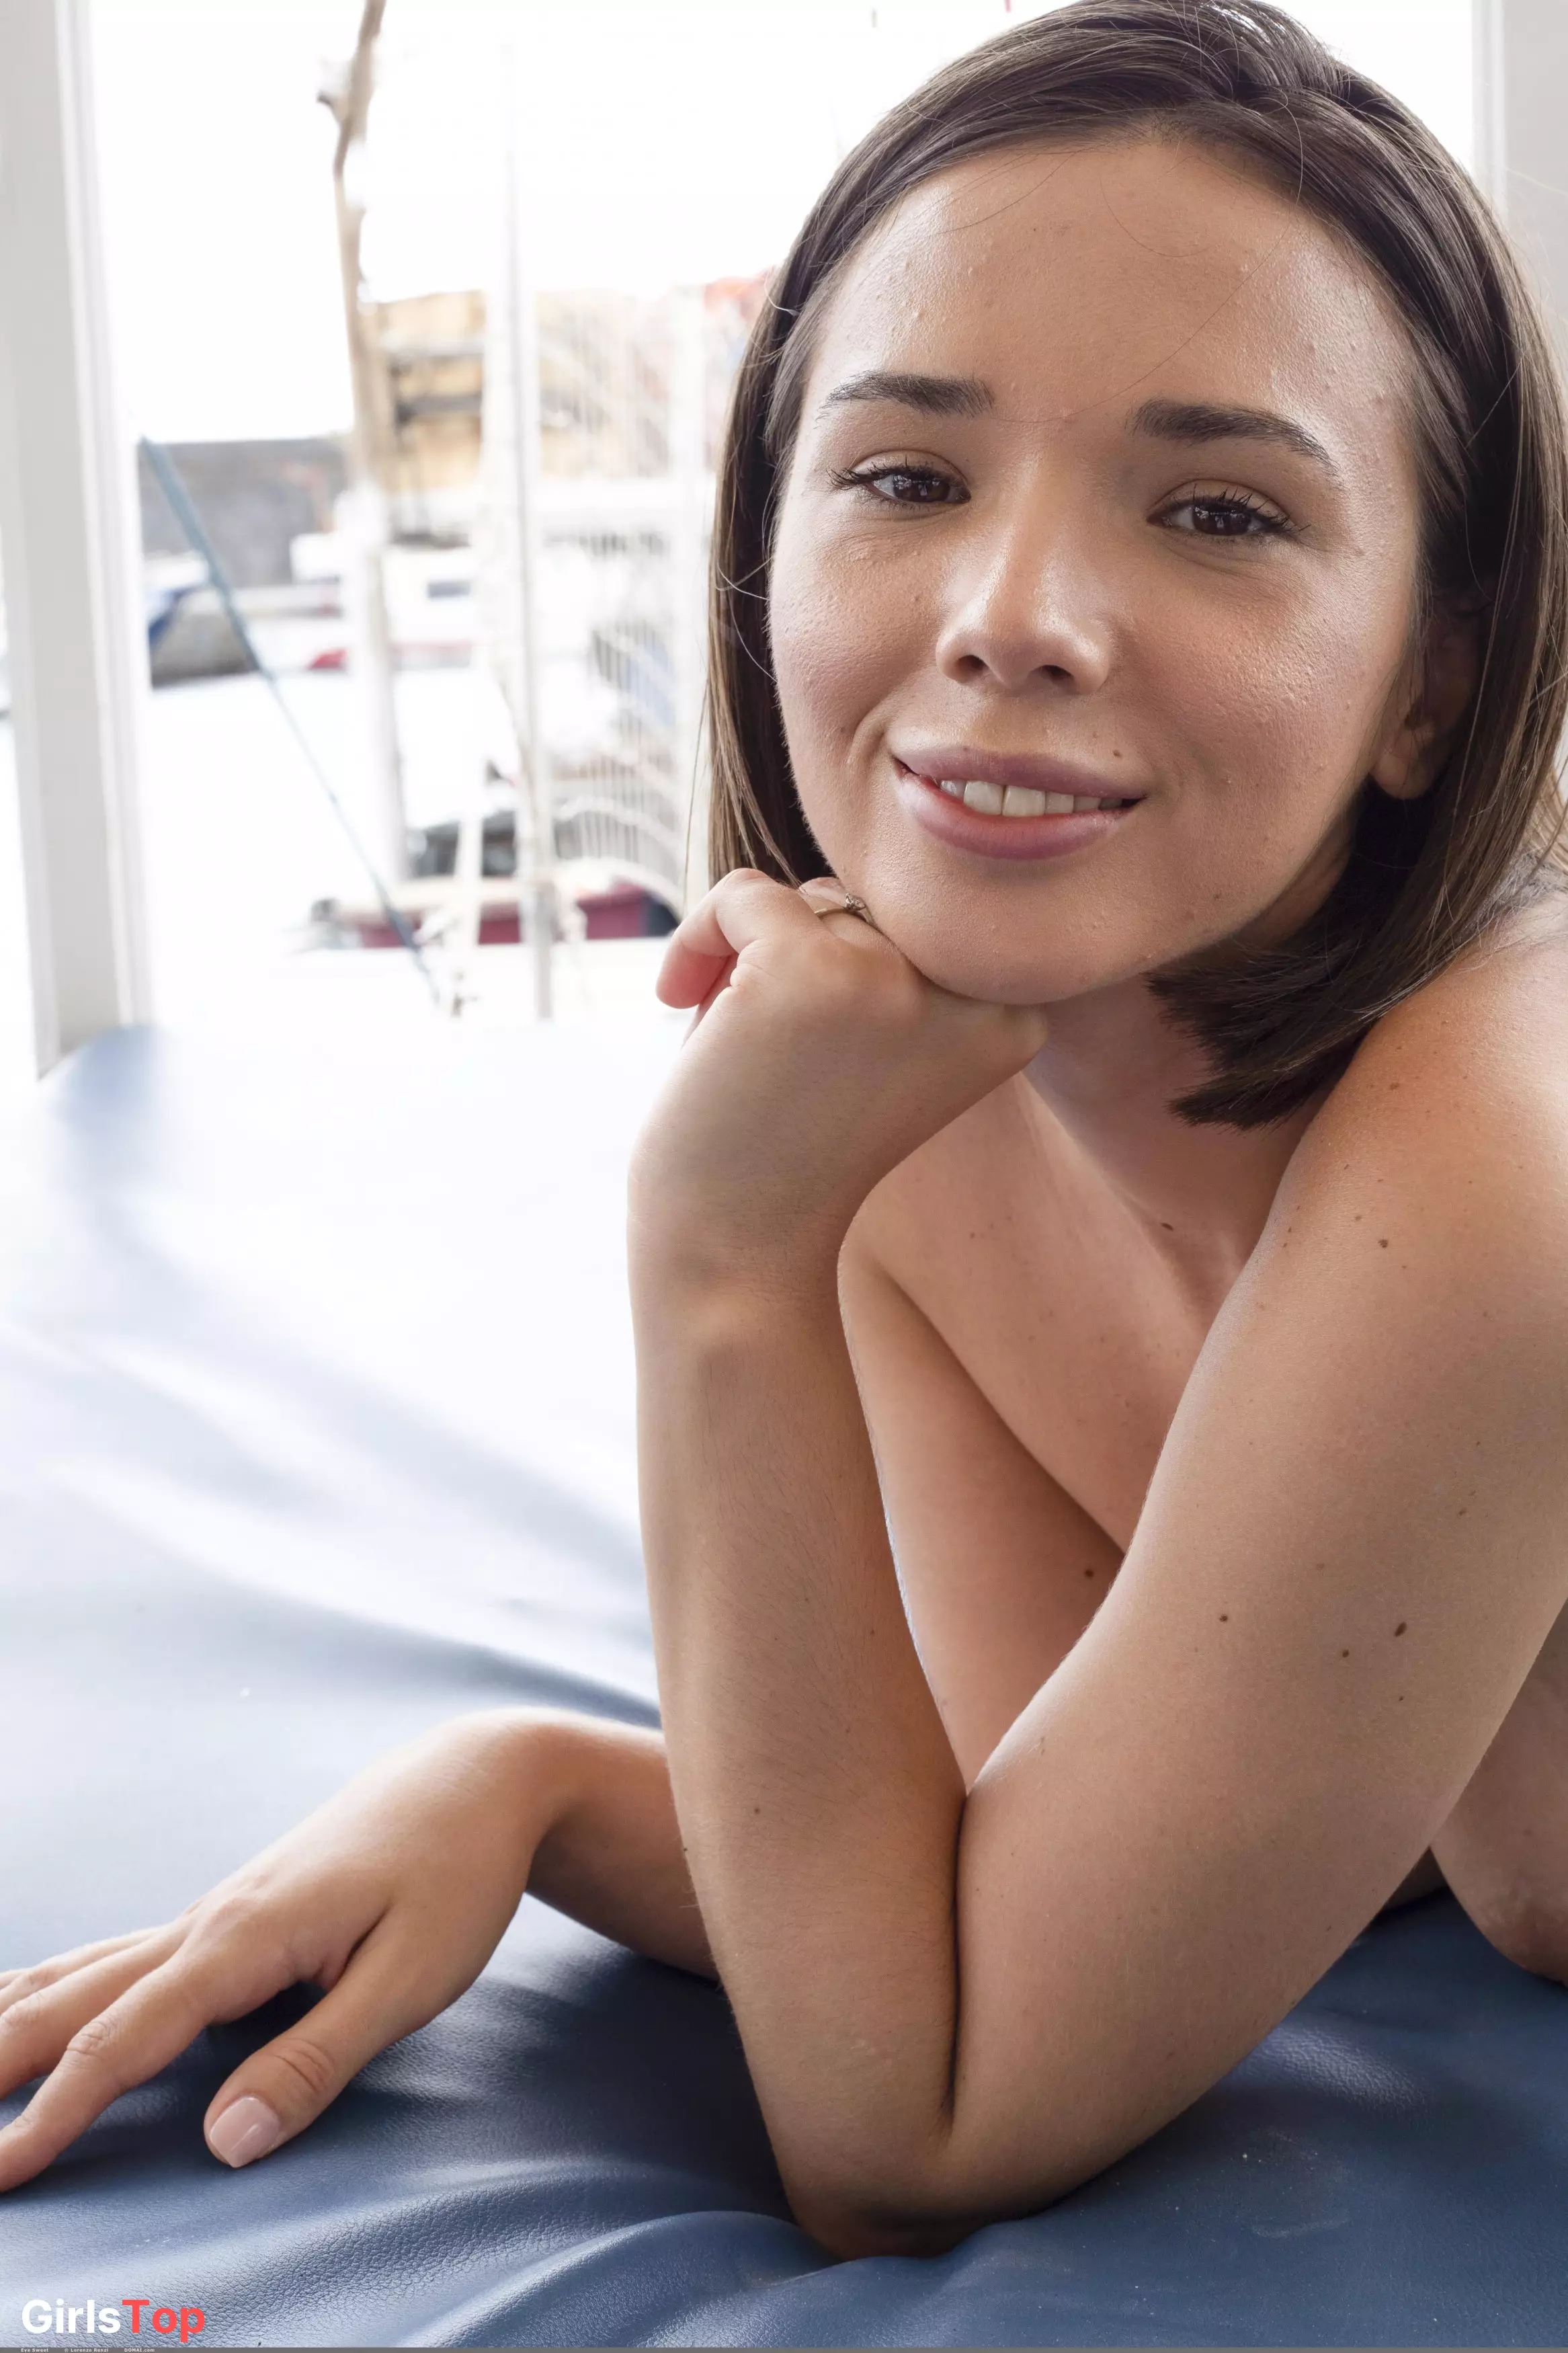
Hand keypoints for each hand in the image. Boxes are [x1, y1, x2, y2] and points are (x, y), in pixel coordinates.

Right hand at [0, 1709, 569, 2189]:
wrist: (478, 1777)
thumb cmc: (458, 1873)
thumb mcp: (413, 1977)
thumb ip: (318, 2060)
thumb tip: (225, 2143)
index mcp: (245, 1938)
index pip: (126, 2039)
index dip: (58, 2111)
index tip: (2, 2174)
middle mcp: (208, 1921)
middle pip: (76, 2001)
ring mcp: (214, 1913)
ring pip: (85, 1971)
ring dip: (12, 2022)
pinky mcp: (232, 1915)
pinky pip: (119, 1958)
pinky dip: (55, 1989)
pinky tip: (27, 2007)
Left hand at [631, 870, 1049, 1279]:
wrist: (739, 1251)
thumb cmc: (795, 1148)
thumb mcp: (882, 1042)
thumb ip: (901, 957)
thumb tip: (873, 853)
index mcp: (1014, 1014)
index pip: (929, 922)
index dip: (851, 968)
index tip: (817, 1043)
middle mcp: (971, 993)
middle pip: (870, 908)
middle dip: (802, 966)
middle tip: (772, 1060)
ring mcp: (891, 981)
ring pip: (807, 901)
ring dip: (754, 964)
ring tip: (743, 1052)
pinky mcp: (807, 971)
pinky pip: (742, 893)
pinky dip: (699, 934)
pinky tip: (677, 999)